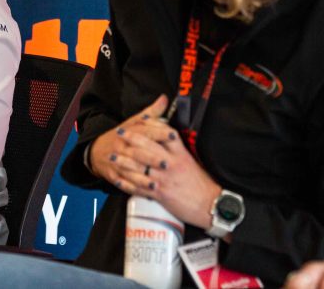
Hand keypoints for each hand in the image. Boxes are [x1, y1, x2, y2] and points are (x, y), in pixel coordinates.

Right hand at [89, 95, 169, 186]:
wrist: (97, 150)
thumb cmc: (122, 135)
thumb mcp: (135, 122)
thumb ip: (152, 113)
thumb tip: (165, 98)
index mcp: (129, 132)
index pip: (145, 131)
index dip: (159, 132)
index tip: (173, 135)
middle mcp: (122, 147)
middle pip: (137, 152)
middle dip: (152, 158)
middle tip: (167, 164)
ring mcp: (117, 162)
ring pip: (130, 171)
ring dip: (143, 178)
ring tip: (157, 184)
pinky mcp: (114, 176)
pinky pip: (125, 184)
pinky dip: (135, 189)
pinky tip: (147, 194)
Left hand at [90, 95, 221, 228]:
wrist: (210, 204)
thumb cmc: (202, 183)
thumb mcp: (192, 161)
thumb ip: (178, 150)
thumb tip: (169, 139)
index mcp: (181, 154)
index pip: (165, 134)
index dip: (151, 125)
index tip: (139, 120)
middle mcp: (171, 164)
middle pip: (148, 146)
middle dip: (132, 139)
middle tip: (120, 133)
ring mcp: (165, 179)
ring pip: (140, 167)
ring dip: (124, 161)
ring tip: (113, 157)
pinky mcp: (161, 194)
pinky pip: (140, 188)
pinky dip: (127, 184)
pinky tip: (118, 180)